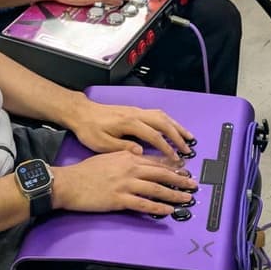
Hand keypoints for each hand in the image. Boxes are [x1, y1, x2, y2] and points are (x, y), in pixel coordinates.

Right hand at [53, 149, 196, 216]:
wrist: (69, 183)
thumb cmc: (86, 171)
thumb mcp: (109, 156)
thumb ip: (126, 156)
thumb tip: (140, 157)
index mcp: (128, 156)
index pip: (155, 161)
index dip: (172, 167)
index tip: (184, 170)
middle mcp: (130, 168)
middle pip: (161, 174)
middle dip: (180, 179)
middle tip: (193, 184)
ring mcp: (126, 184)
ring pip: (156, 189)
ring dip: (174, 194)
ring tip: (186, 198)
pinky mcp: (120, 200)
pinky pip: (144, 204)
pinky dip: (158, 208)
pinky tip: (168, 211)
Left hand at [68, 98, 193, 160]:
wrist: (82, 113)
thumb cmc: (90, 130)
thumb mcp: (102, 143)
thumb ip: (123, 148)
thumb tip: (141, 153)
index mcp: (129, 123)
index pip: (154, 136)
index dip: (167, 148)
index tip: (175, 158)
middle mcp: (136, 114)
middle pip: (164, 123)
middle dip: (178, 136)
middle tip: (188, 149)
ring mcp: (136, 111)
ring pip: (163, 116)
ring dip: (176, 126)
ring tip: (188, 137)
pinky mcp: (135, 111)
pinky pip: (157, 114)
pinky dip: (168, 121)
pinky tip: (173, 127)